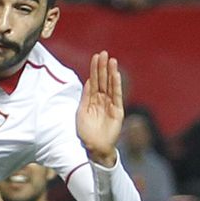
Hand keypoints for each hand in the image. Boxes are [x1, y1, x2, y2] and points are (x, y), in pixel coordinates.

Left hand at [77, 51, 123, 165]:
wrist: (94, 147)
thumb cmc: (86, 132)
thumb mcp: (82, 112)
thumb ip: (85, 97)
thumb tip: (88, 81)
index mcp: (92, 99)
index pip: (94, 80)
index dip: (95, 69)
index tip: (96, 56)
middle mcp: (102, 100)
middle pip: (103, 80)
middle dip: (103, 67)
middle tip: (103, 53)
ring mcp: (110, 104)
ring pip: (110, 85)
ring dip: (111, 73)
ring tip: (111, 60)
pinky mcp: (117, 111)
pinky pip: (117, 96)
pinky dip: (116, 85)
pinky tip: (116, 75)